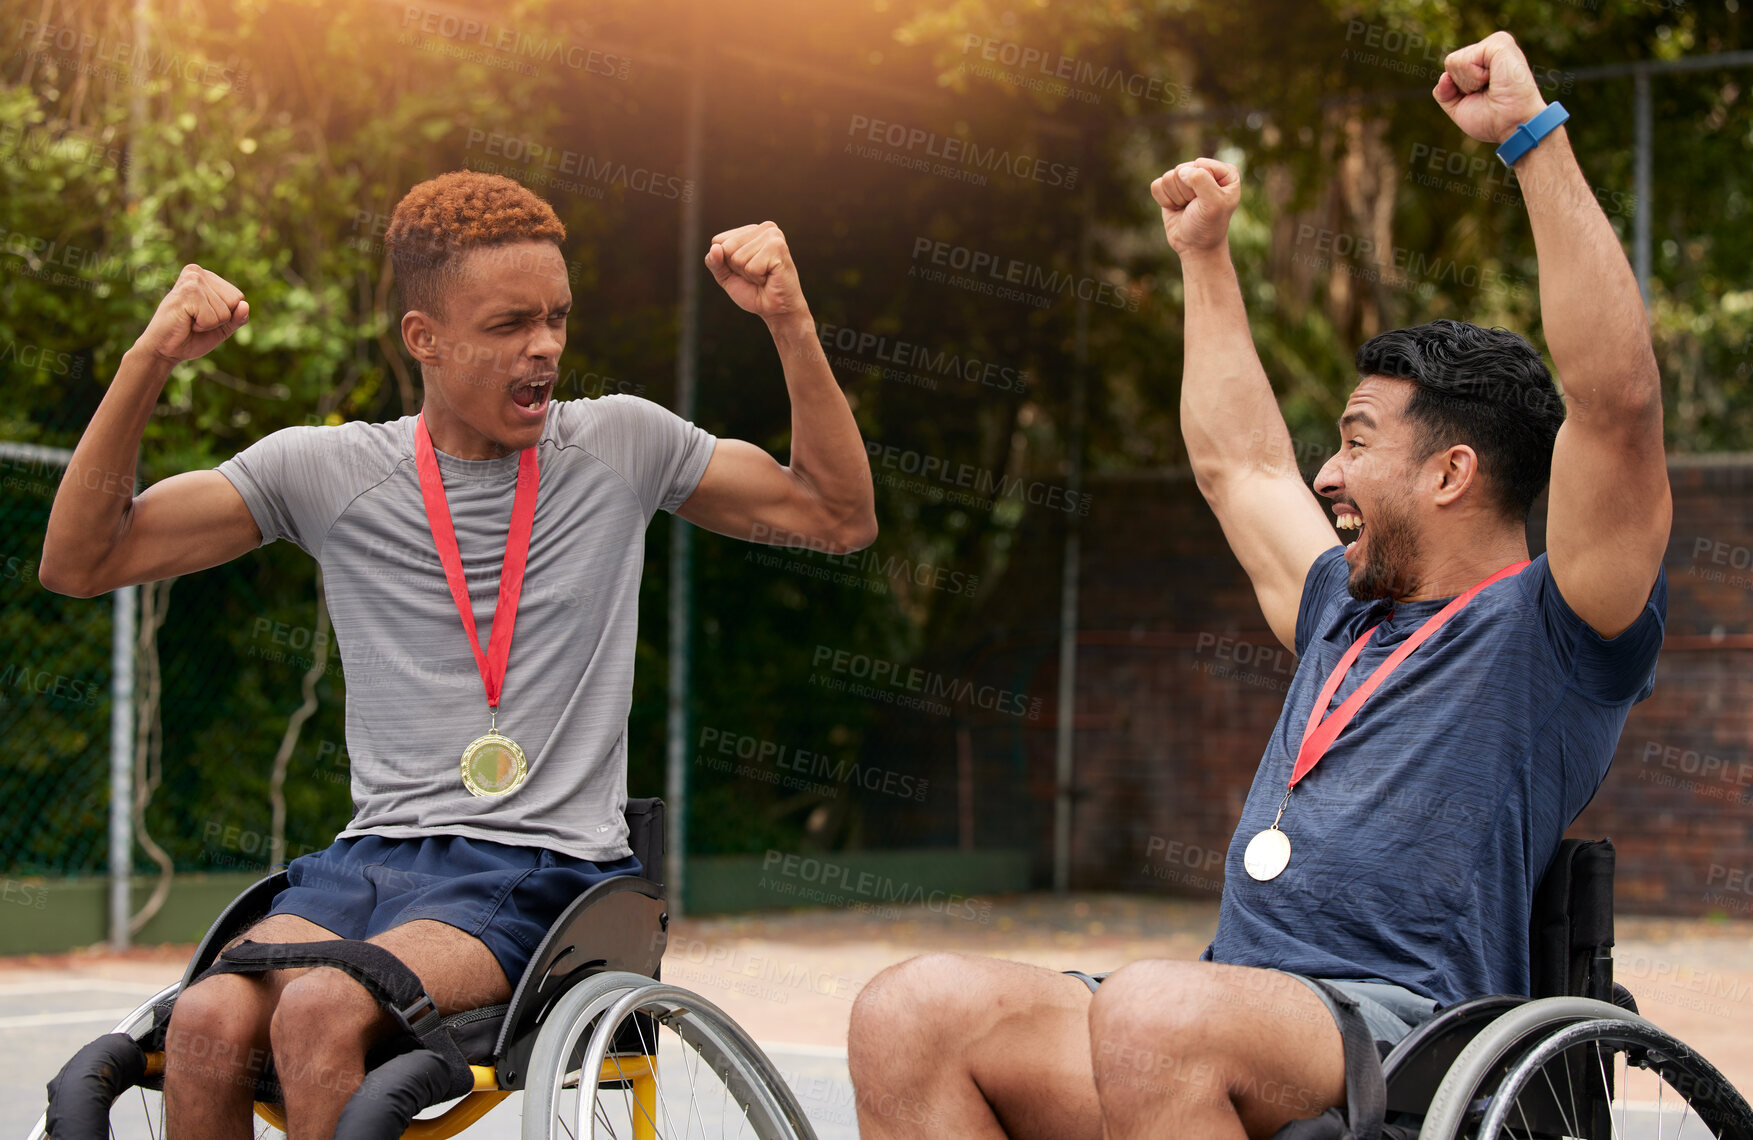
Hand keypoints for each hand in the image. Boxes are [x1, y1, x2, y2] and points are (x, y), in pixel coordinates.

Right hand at [135, 264, 249, 364]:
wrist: (163, 349)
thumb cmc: (190, 337)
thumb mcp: (221, 327)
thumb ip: (237, 318)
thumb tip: (245, 305)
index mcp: (206, 277)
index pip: (238, 298)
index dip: (226, 316)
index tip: (202, 317)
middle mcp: (197, 273)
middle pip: (235, 301)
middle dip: (219, 319)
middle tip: (195, 320)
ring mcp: (192, 280)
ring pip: (225, 312)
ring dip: (209, 323)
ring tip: (189, 320)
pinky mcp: (187, 292)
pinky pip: (214, 318)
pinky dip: (203, 326)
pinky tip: (185, 321)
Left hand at [705, 222, 808, 324]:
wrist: (777, 310)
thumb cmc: (754, 291)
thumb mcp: (726, 277)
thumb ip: (715, 262)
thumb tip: (715, 247)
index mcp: (751, 230)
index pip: (718, 241)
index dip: (726, 263)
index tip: (745, 270)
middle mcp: (764, 228)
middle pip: (726, 248)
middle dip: (737, 268)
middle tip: (756, 275)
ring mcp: (772, 235)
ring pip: (738, 257)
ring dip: (748, 274)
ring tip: (763, 276)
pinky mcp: (778, 247)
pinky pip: (751, 267)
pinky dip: (757, 278)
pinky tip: (769, 278)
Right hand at [1151, 159, 1241, 254]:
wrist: (1195, 246)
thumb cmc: (1208, 225)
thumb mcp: (1214, 203)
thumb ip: (1201, 180)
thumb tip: (1180, 171)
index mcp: (1224, 172)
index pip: (1199, 164)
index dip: (1199, 184)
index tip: (1206, 201)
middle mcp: (1205, 171)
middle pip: (1181, 170)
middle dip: (1185, 192)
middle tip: (1195, 206)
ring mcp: (1187, 178)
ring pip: (1168, 177)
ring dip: (1175, 197)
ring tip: (1187, 208)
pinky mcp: (1170, 188)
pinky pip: (1157, 185)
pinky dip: (1164, 200)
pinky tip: (1176, 208)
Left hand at [1433, 31, 1548, 145]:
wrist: (1513, 125)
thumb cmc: (1492, 120)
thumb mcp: (1458, 108)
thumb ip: (1444, 92)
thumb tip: (1444, 76)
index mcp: (1484, 60)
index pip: (1451, 67)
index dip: (1458, 89)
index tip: (1482, 97)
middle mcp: (1491, 48)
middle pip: (1450, 63)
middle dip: (1462, 86)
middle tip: (1488, 92)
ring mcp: (1497, 43)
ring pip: (1454, 61)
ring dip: (1468, 83)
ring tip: (1492, 86)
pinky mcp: (1500, 43)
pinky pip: (1465, 60)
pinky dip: (1474, 77)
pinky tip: (1493, 79)